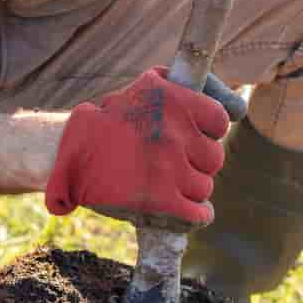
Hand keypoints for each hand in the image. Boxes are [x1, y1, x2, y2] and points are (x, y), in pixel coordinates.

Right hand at [45, 68, 243, 229]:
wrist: (64, 154)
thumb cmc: (105, 122)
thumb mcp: (143, 87)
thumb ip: (185, 90)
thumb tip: (238, 109)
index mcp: (173, 99)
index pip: (218, 119)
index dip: (208, 132)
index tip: (195, 136)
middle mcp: (175, 131)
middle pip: (213, 157)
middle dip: (197, 163)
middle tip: (175, 165)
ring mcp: (170, 167)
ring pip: (204, 186)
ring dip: (191, 190)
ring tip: (171, 187)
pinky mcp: (161, 200)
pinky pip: (198, 212)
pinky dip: (197, 216)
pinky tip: (189, 213)